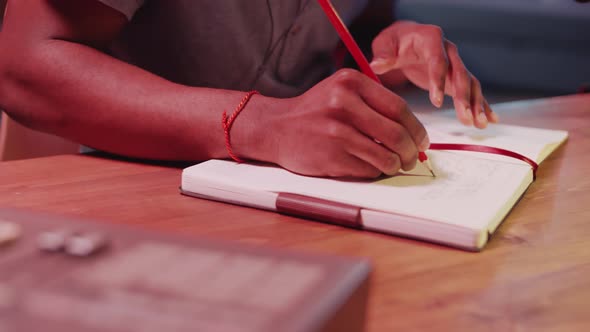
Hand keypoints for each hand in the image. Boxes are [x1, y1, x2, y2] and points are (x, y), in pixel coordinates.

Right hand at [265, 69, 428, 177]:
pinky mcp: (331, 157)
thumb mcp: (341, 91)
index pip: (398, 108)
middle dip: (411, 151)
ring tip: (394, 165)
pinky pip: (368, 170)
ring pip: (385, 157)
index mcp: (350, 83)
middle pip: (396, 134)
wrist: (276, 128)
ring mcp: (336, 133)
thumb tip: (413, 132)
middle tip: (412, 158)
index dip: (416, 129)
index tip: (421, 141)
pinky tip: (370, 167)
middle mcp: (343, 104)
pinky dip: (375, 172)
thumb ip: (373, 103)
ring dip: (396, 165)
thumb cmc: (314, 111)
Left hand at [369, 21, 497, 128]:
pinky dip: (483, 105)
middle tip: (466, 118)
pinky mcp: (457, 77)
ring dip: (477, 104)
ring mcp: (456, 64)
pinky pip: (473, 91)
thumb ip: (383, 54)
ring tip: (479, 124)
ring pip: (471, 84)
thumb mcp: (385, 43)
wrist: (408, 39)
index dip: (438, 81)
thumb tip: (377, 64)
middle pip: (460, 74)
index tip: (436, 102)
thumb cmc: (395, 42)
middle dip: (464, 98)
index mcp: (432, 39)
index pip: (438, 61)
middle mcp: (449, 50)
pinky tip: (490, 120)